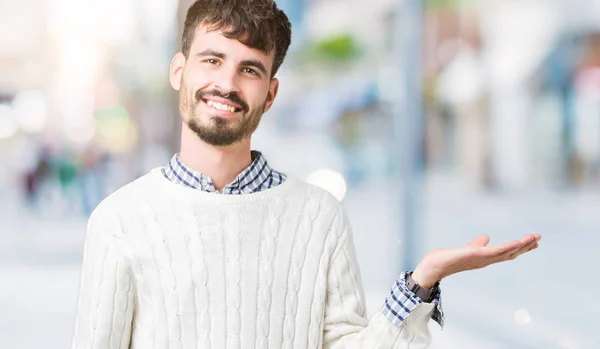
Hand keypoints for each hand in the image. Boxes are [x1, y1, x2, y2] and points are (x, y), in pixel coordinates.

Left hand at [411, 234, 541, 288]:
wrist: (434, 266)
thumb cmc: (447, 259)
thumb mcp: (466, 250)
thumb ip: (477, 244)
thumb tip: (486, 237)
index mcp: (485, 258)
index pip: (506, 252)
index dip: (519, 247)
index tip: (533, 241)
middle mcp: (486, 260)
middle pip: (510, 253)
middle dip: (525, 246)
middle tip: (539, 238)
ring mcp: (482, 259)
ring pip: (506, 252)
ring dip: (520, 245)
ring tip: (534, 238)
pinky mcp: (475, 255)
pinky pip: (495, 252)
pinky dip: (507, 247)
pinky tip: (516, 242)